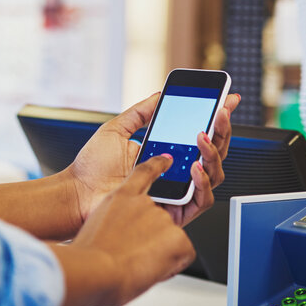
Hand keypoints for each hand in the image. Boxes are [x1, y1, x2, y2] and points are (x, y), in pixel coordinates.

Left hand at [64, 92, 237, 228]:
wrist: (77, 193)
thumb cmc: (92, 167)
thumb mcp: (117, 129)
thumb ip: (141, 112)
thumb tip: (160, 94)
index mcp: (166, 152)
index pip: (200, 134)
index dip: (218, 118)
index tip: (228, 98)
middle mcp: (176, 172)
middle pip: (213, 153)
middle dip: (222, 131)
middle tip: (220, 112)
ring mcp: (177, 192)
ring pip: (214, 175)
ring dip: (213, 153)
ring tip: (202, 136)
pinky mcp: (174, 212)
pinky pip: (201, 201)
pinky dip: (203, 183)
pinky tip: (196, 167)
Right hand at [67, 154, 196, 305]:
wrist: (96, 270)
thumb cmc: (91, 257)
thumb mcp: (93, 228)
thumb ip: (112, 225)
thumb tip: (118, 236)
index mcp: (121, 197)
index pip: (144, 173)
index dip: (158, 165)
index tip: (166, 160)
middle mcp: (144, 204)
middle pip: (157, 222)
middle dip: (149, 241)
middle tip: (131, 256)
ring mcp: (162, 219)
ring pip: (168, 240)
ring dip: (156, 254)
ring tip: (136, 264)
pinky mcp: (177, 236)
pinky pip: (184, 252)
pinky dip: (173, 264)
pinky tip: (153, 269)